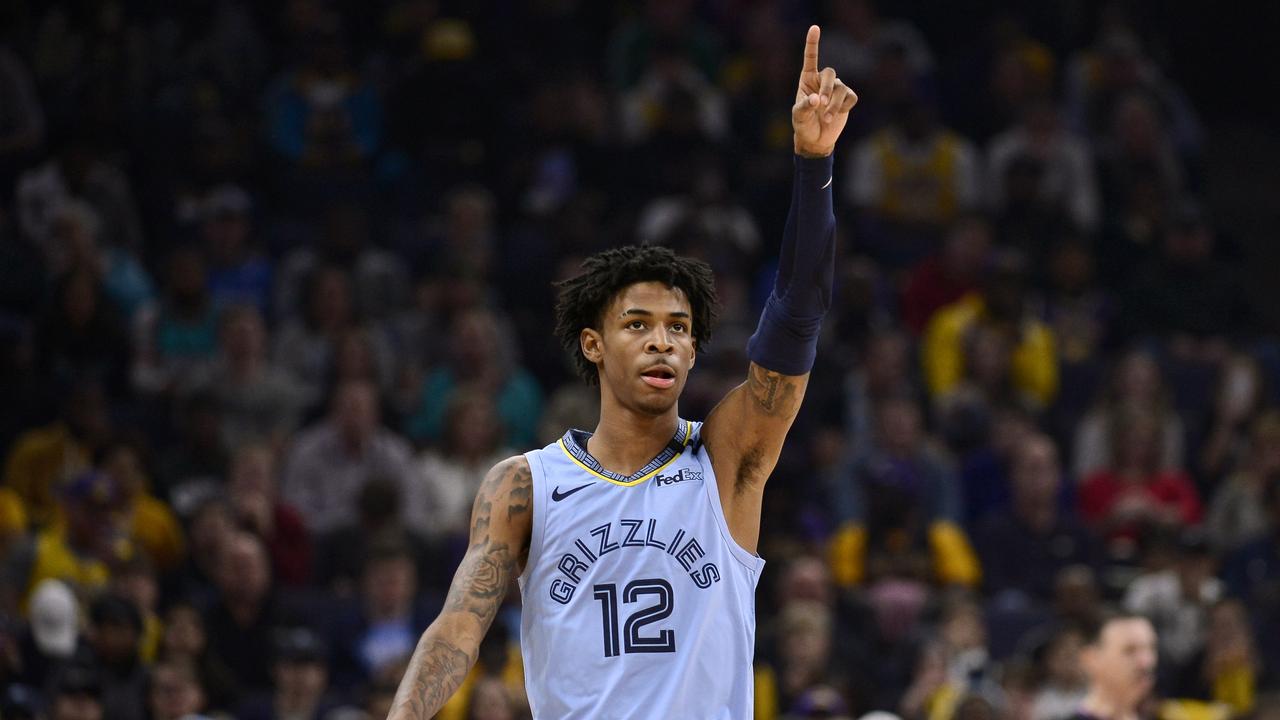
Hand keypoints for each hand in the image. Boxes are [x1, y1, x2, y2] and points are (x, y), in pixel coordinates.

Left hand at [793, 25, 857, 157]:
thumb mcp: (799, 117)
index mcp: (807, 79)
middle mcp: (822, 81)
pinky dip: (843, 107)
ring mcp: (836, 89)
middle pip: (830, 73)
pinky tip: (837, 115)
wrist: (816, 140)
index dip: (813, 43)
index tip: (815, 28)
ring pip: (841, 89)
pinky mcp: (847, 98)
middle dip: (826, 89)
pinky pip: (850, 97)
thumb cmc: (804, 125)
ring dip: (834, 105)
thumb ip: (804, 107)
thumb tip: (815, 99)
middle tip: (820, 104)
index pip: (811, 58)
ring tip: (827, 118)